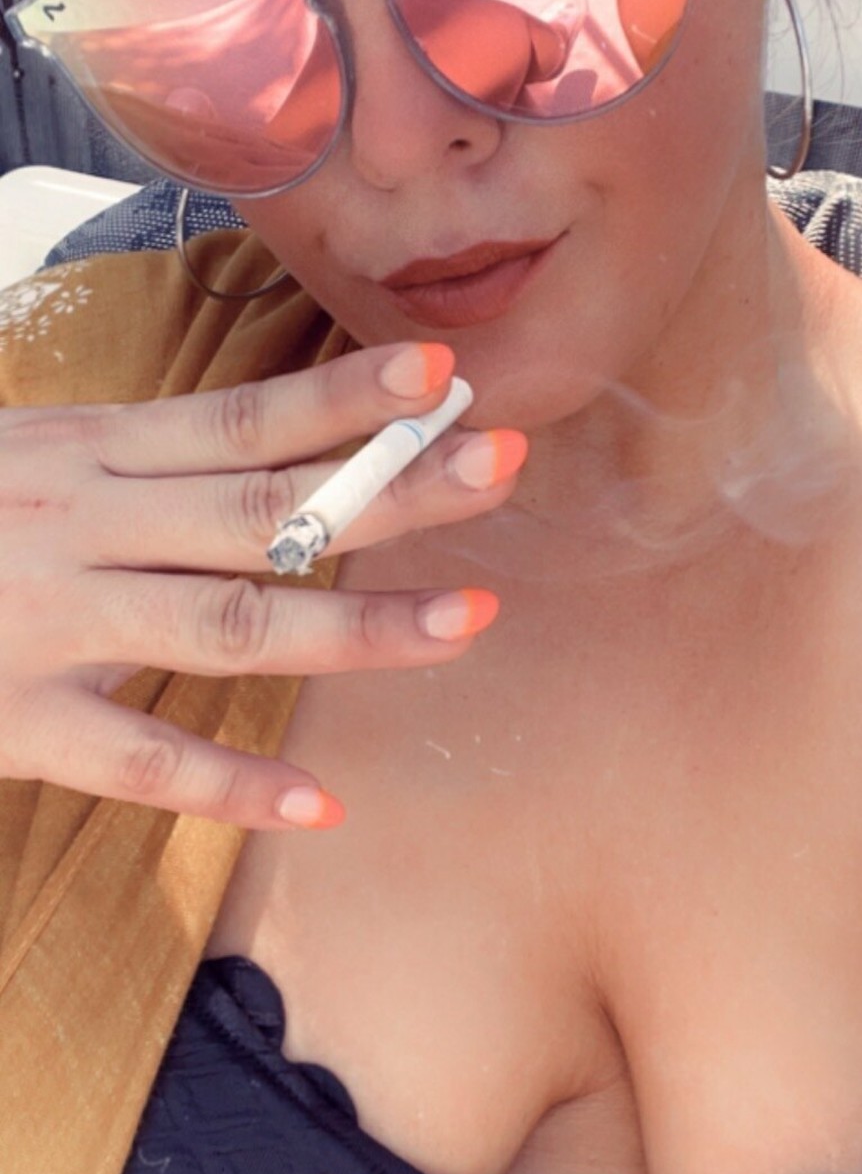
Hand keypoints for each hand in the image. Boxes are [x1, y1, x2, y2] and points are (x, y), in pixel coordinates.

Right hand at [0, 343, 525, 828]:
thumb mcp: (22, 455)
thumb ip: (124, 460)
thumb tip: (255, 447)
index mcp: (82, 451)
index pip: (239, 418)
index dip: (344, 396)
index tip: (444, 370)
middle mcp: (78, 522)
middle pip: (264, 506)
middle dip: (391, 488)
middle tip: (502, 466)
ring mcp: (50, 621)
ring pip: (229, 622)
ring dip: (357, 624)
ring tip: (468, 619)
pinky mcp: (16, 718)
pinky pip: (138, 758)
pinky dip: (230, 783)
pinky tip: (318, 802)